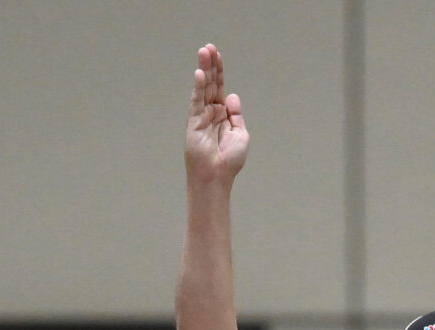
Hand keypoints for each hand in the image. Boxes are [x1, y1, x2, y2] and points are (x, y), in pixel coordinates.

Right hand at [185, 43, 249, 188]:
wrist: (217, 177)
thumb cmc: (229, 160)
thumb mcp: (240, 134)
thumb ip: (236, 114)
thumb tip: (231, 95)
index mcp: (222, 114)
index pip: (220, 87)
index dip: (219, 71)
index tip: (217, 55)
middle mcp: (211, 112)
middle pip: (211, 83)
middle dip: (210, 65)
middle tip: (208, 47)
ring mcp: (201, 116)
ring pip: (203, 88)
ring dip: (203, 70)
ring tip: (203, 52)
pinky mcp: (194, 122)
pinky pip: (196, 101)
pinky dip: (198, 88)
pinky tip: (200, 74)